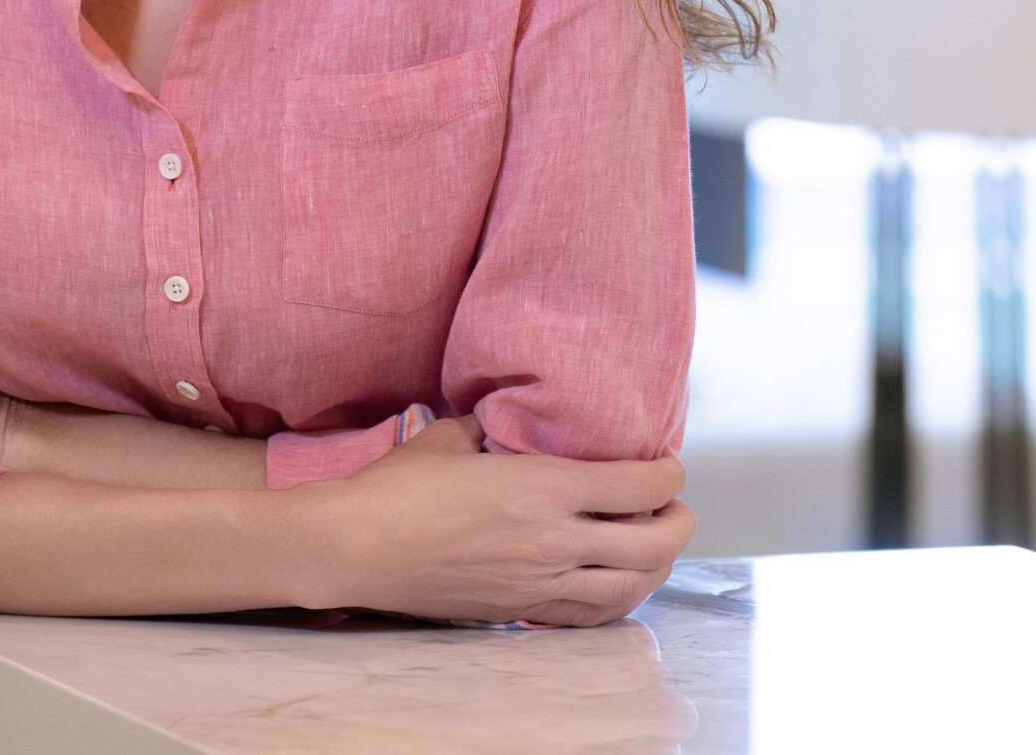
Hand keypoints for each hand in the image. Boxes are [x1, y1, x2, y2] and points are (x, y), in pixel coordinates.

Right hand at [296, 416, 695, 626]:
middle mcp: (554, 540)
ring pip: (628, 588)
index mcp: (544, 488)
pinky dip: (615, 602)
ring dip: (655, 568)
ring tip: (656, 548)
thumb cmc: (396, 488)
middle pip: (652, 544)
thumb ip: (491, 428)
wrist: (356, 548)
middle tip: (677, 508)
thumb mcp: (450, 438)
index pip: (639, 486)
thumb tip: (505, 420)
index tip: (669, 464)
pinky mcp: (517, 610)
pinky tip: (615, 588)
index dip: (669, 474)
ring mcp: (538, 583)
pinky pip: (586, 615)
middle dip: (679, 524)